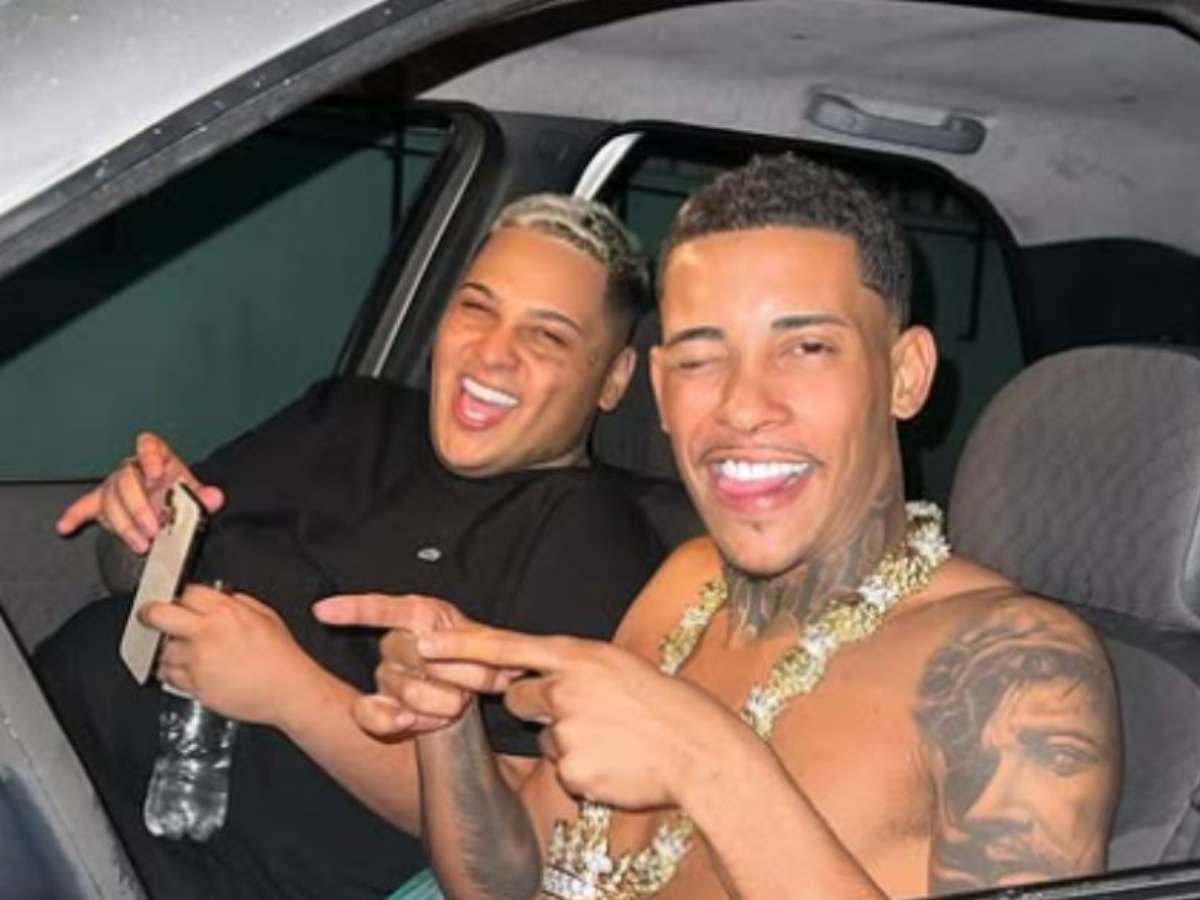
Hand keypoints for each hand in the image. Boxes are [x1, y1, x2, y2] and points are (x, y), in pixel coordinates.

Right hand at [56, 431, 223, 552]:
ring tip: (140, 543)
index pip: (149, 445)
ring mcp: (115, 485)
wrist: (169, 505)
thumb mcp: (196, 494)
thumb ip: (205, 496)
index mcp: (158, 459)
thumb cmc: (179, 494)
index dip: (149, 456)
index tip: (155, 473)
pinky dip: (75, 516)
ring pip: (111, 500)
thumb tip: (214, 497)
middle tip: (153, 529)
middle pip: (126, 481)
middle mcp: (133, 469)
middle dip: (139, 507)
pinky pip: (85, 507)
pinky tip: (66, 526)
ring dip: (124, 524)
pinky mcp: (102, 503)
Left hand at [141, 584, 318, 726]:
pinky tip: (187, 670)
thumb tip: (221, 598)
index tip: (183, 604)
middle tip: (150, 617)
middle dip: (150, 614)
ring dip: (168, 649)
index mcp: (227, 612)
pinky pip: (168, 675)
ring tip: (183, 652)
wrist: (289, 691)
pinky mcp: (195, 685)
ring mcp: (198, 660)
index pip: (187, 592)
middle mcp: (208, 633)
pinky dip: (172, 672)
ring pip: (162, 649)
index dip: (184, 598)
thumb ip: (239, 602)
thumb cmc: (282, 658)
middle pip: (159, 615)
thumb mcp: (267, 616)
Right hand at [313, 593, 520, 738]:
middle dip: (459, 672)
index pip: (379, 608)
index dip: (351, 610)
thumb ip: (469, 641)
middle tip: (483, 679)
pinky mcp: (384, 709)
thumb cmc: (488, 658)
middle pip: (412, 654)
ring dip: (443, 701)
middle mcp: (397, 643)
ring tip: (460, 702)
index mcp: (419, 615)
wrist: (491, 689)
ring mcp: (388, 677)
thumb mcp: (489, 641)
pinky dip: (386, 719)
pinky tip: (406, 722)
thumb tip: (425, 646)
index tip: (321, 611)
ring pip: (404, 688)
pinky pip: (368, 714)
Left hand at [417, 625, 753, 810]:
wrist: (699, 750)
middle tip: (588, 712)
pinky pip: (561, 770)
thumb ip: (575, 668)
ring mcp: (566, 729)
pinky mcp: (571, 770)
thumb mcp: (617, 666)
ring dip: (567, 741)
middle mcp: (565, 687)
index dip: (459, 644)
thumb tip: (542, 676)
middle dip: (539, 706)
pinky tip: (615, 763)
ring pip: (544, 737)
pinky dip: (583, 770)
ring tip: (611, 739)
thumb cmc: (664, 705)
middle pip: (518, 696)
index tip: (421, 641)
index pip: (504, 645)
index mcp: (577, 655)